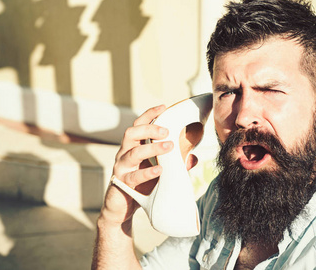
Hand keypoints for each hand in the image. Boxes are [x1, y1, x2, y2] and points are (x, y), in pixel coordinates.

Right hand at [100, 104, 173, 226]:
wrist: (121, 208)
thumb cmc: (141, 185)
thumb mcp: (159, 172)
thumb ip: (174, 164)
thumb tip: (194, 158)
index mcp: (133, 146)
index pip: (138, 125)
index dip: (149, 114)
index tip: (163, 107)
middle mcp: (124, 153)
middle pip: (131, 133)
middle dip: (149, 129)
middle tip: (166, 131)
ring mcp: (121, 168)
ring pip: (132, 152)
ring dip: (151, 148)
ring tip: (169, 146)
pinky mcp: (121, 183)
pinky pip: (133, 176)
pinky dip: (147, 173)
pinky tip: (160, 170)